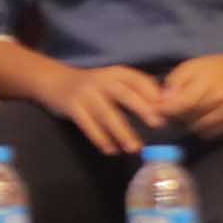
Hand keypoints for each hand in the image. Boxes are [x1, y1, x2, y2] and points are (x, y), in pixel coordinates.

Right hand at [37, 61, 173, 156]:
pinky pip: (88, 125)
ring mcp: (85, 93)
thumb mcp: (115, 80)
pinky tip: (111, 150)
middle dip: (142, 109)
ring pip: (106, 114)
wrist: (55, 81)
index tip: (168, 110)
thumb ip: (137, 90)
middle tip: (158, 124)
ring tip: (134, 148)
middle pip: (124, 95)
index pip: (139, 82)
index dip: (154, 95)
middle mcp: (102, 80)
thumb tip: (167, 103)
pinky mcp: (72, 107)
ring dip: (121, 132)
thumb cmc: (94, 86)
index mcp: (117, 73)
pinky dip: (100, 138)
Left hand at [154, 51, 222, 139]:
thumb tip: (161, 101)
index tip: (158, 108)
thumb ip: (175, 81)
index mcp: (207, 82)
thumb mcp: (194, 66)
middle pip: (187, 117)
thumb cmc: (218, 69)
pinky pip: (210, 134)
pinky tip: (201, 118)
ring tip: (188, 112)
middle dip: (176, 116)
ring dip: (188, 123)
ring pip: (198, 128)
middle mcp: (220, 99)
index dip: (165, 109)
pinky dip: (201, 129)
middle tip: (174, 109)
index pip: (180, 104)